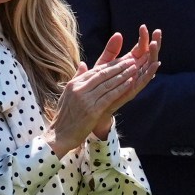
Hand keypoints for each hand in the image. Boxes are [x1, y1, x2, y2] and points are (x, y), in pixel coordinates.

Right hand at [51, 27, 160, 154]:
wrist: (60, 135)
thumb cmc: (65, 116)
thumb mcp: (67, 94)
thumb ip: (77, 78)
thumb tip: (83, 63)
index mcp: (74, 84)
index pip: (95, 70)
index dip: (111, 64)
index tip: (122, 59)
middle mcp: (79, 89)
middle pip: (103, 74)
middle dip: (119, 66)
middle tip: (132, 60)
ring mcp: (85, 100)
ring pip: (108, 84)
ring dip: (123, 75)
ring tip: (134, 68)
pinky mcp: (92, 110)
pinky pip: (110, 96)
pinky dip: (121, 88)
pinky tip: (130, 82)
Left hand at [98, 26, 159, 136]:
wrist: (93, 106)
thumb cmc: (99, 84)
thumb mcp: (104, 64)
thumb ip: (111, 50)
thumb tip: (119, 33)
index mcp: (129, 64)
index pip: (140, 48)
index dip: (144, 38)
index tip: (144, 26)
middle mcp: (135, 71)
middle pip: (149, 55)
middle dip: (154, 43)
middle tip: (158, 31)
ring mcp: (135, 81)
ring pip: (149, 66)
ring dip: (154, 55)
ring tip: (155, 44)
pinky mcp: (132, 90)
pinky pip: (144, 81)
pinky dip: (150, 73)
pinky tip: (155, 64)